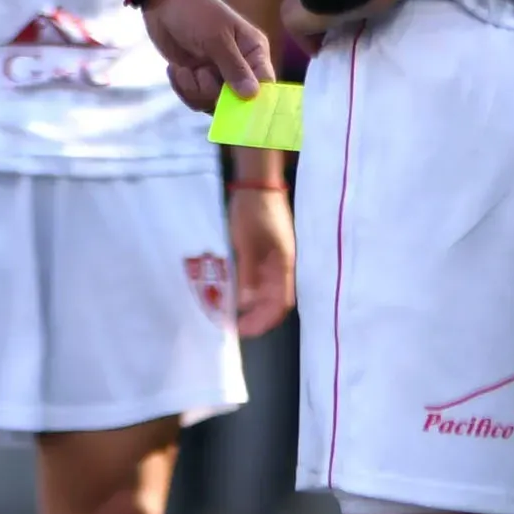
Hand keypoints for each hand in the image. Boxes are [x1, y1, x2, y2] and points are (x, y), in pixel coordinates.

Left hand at [142, 0, 274, 110]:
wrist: (162, 1)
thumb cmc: (196, 11)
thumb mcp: (216, 38)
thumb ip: (234, 67)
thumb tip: (253, 95)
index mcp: (253, 51)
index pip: (264, 84)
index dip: (253, 100)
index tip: (235, 106)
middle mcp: (240, 66)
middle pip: (236, 101)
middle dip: (213, 91)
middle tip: (199, 72)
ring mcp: (217, 74)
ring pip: (212, 102)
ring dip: (194, 88)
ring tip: (185, 68)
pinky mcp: (198, 78)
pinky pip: (194, 98)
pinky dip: (183, 87)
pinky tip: (177, 69)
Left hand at [225, 177, 294, 335]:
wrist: (257, 184)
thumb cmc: (253, 212)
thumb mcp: (246, 243)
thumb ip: (248, 272)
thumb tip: (247, 302)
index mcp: (283, 266)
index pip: (279, 304)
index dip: (263, 321)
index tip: (242, 330)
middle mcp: (283, 267)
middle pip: (274, 302)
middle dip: (256, 318)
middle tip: (232, 325)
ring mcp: (276, 260)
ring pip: (267, 292)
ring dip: (252, 305)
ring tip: (229, 312)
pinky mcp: (267, 253)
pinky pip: (260, 279)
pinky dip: (248, 290)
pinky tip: (234, 292)